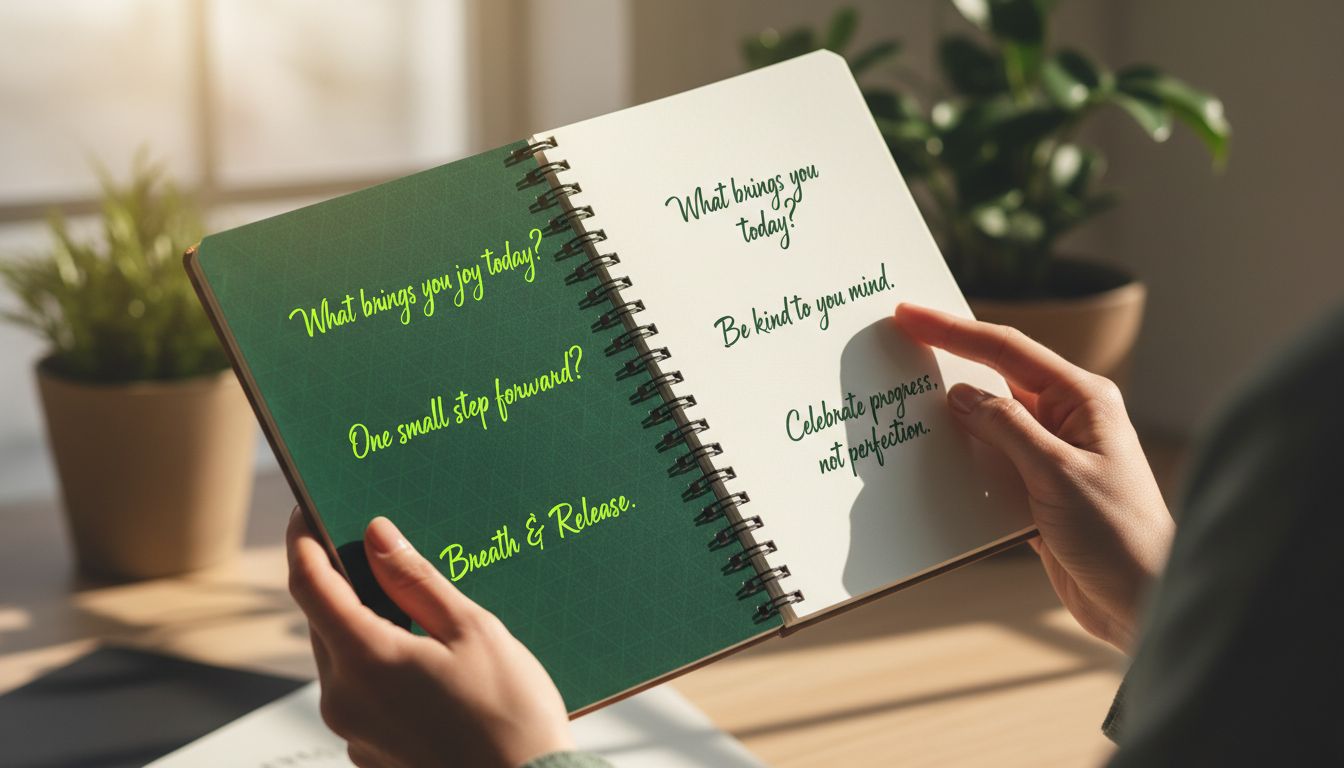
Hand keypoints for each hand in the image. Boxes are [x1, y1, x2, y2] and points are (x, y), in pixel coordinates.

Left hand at [286, 508, 573, 767]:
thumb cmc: (511, 716)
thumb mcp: (473, 631)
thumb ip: (416, 580)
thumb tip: (375, 535)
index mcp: (366, 660)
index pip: (310, 585)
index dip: (304, 541)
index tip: (308, 511)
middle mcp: (344, 700)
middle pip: (324, 622)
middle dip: (340, 582)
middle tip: (372, 550)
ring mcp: (354, 733)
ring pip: (342, 659)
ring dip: (362, 626)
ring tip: (411, 608)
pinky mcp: (370, 755)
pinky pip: (360, 695)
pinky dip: (377, 667)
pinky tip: (422, 661)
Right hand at [893, 303, 1173, 651]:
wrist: (1143, 603)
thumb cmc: (1119, 535)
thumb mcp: (1057, 474)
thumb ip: (1007, 429)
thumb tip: (959, 395)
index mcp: (1083, 400)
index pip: (1007, 351)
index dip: (954, 329)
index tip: (909, 314)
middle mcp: (1067, 421)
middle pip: (995, 380)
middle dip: (947, 366)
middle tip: (895, 351)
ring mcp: (1051, 457)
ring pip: (987, 426)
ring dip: (949, 422)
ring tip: (902, 410)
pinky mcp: (1037, 494)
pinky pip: (988, 466)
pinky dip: (959, 464)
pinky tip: (928, 465)